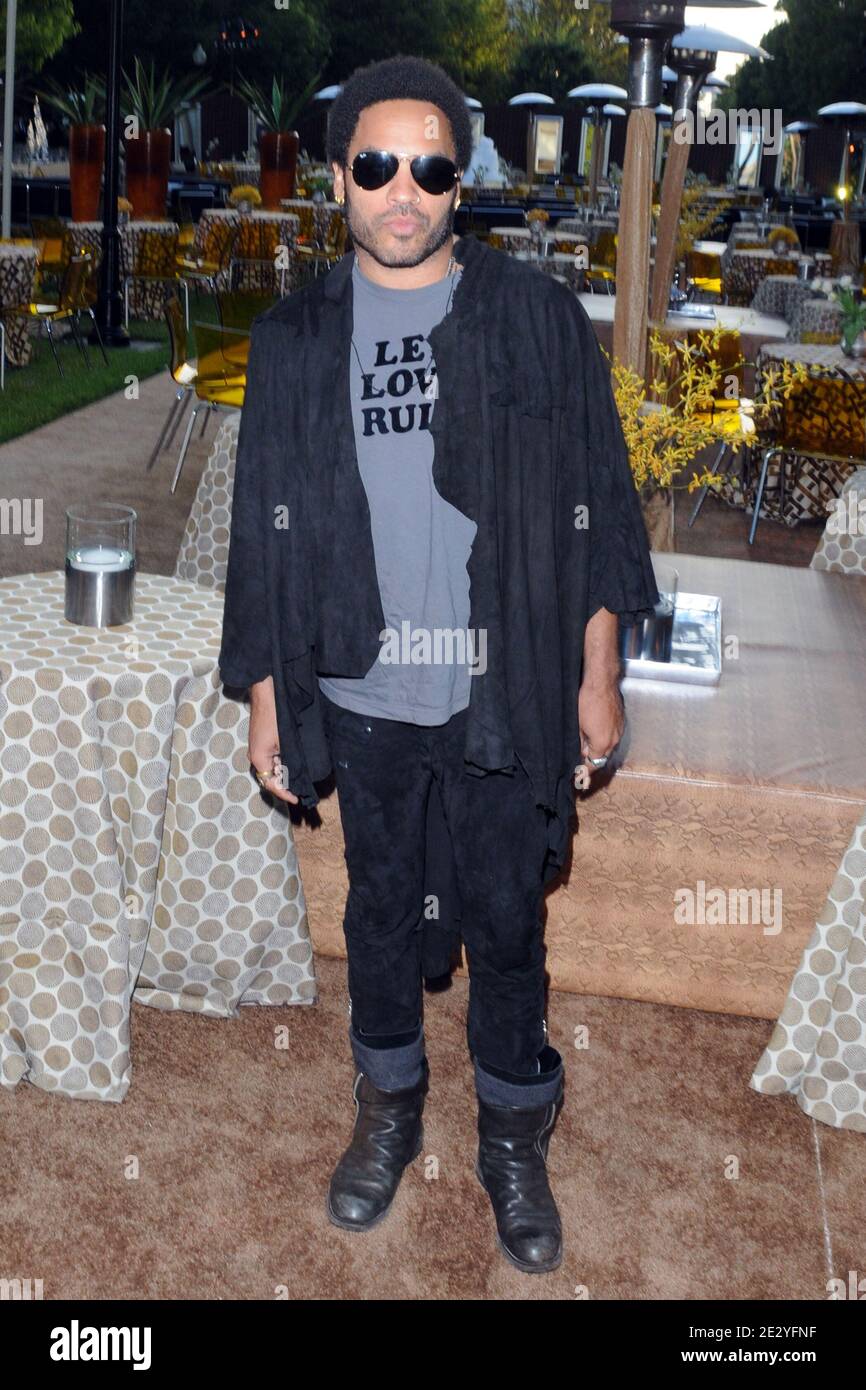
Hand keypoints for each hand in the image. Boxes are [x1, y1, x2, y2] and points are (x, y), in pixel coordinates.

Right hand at [248, 676, 298, 804]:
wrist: (267, 693)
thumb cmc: (276, 716)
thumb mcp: (285, 742)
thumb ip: (289, 762)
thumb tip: (296, 778)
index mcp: (258, 758)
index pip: (270, 784)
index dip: (284, 793)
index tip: (296, 799)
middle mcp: (255, 756)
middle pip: (270, 778)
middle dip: (285, 785)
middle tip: (300, 790)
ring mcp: (257, 748)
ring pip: (271, 768)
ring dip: (284, 774)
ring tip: (299, 779)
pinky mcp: (262, 742)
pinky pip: (271, 759)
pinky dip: (282, 763)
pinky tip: (293, 763)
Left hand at [576, 676, 623, 785]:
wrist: (601, 683)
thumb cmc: (587, 702)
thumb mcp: (577, 726)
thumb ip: (578, 743)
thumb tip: (579, 752)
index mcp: (602, 744)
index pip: (593, 764)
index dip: (584, 772)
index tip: (579, 776)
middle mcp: (614, 740)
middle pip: (602, 758)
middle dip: (592, 761)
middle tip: (581, 763)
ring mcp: (620, 730)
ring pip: (608, 747)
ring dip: (599, 750)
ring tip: (587, 748)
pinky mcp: (621, 721)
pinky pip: (613, 736)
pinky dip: (605, 739)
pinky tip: (596, 734)